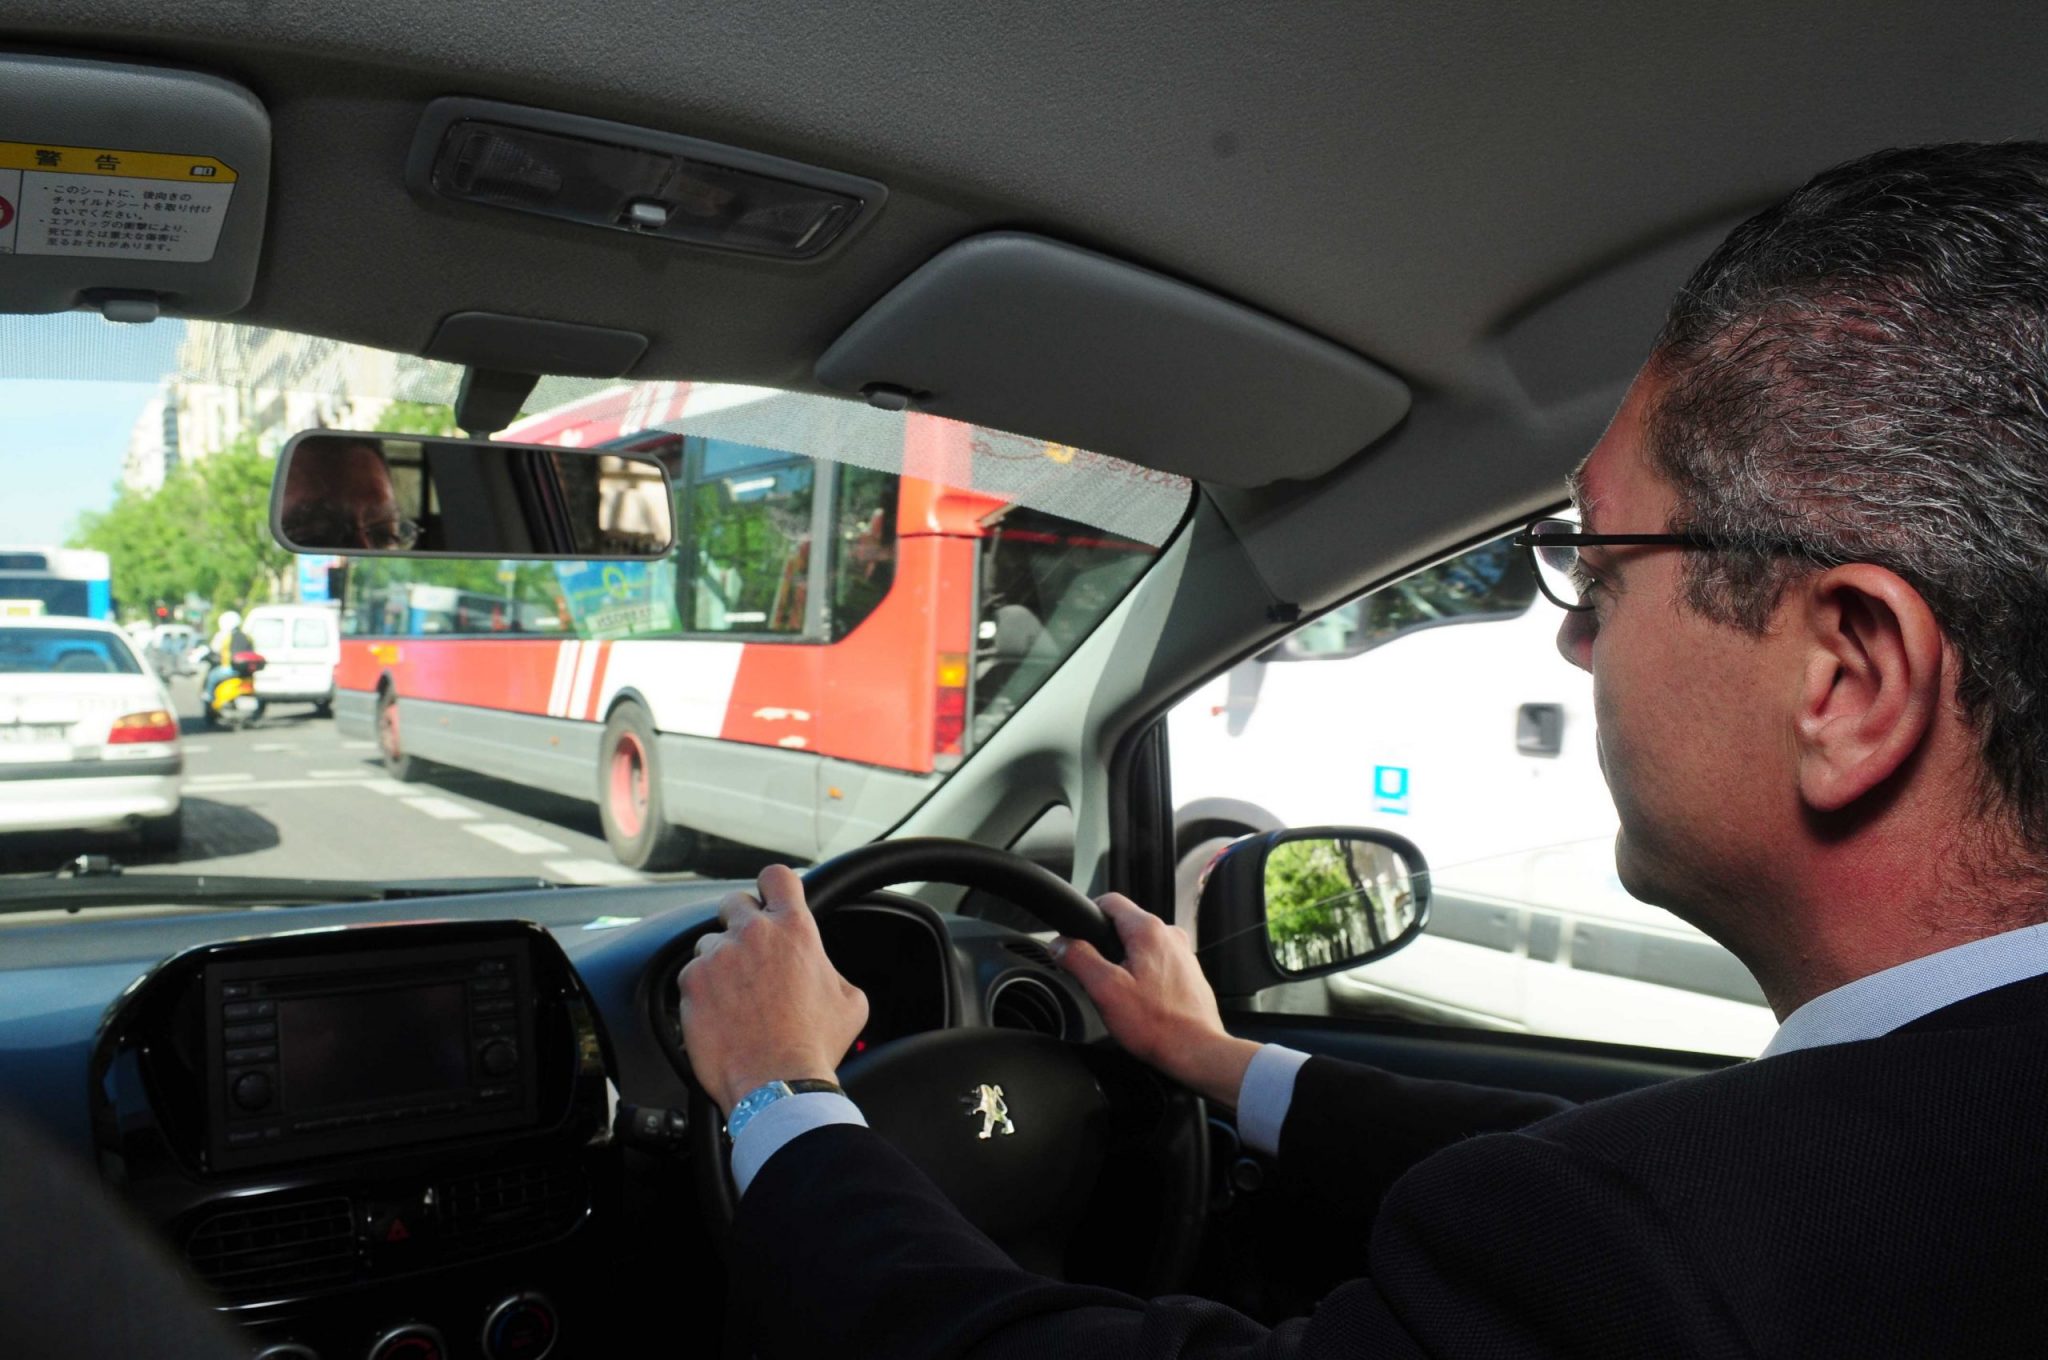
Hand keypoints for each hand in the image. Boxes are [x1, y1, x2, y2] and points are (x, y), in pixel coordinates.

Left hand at [676, 865, 869, 1114]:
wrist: (778, 1085)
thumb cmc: (815, 1046)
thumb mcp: (849, 1001)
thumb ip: (830, 968)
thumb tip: (820, 966)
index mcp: (795, 929)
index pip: (776, 876)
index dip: (772, 886)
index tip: (769, 900)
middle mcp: (754, 933)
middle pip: (734, 903)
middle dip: (739, 924)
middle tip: (747, 955)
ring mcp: (718, 956)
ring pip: (709, 944)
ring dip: (719, 963)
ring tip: (736, 999)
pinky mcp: (691, 983)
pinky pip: (690, 976)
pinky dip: (701, 992)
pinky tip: (719, 1016)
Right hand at [1054, 894, 1260, 1108]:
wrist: (1196, 1051)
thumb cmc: (1157, 1024)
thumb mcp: (1105, 989)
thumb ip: (1078, 959)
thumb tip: (1060, 944)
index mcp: (1149, 930)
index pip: (1110, 901)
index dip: (1087, 915)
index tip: (1076, 937)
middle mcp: (1170, 935)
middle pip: (1124, 925)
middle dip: (1105, 946)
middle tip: (1097, 977)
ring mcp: (1182, 953)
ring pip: (1141, 946)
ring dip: (1125, 963)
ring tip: (1120, 994)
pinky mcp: (1188, 973)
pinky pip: (1157, 963)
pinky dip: (1144, 976)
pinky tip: (1141, 1001)